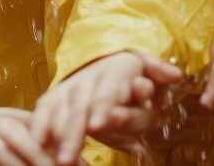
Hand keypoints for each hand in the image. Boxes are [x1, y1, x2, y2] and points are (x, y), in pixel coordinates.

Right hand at [31, 50, 183, 165]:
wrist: (104, 58)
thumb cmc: (128, 69)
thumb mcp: (145, 65)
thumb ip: (157, 72)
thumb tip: (176, 75)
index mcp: (113, 70)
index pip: (108, 91)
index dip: (103, 107)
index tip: (97, 124)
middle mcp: (88, 78)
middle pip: (79, 107)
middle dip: (73, 132)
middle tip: (69, 158)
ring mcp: (69, 87)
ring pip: (59, 111)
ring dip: (56, 136)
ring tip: (57, 159)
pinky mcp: (54, 97)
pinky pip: (44, 110)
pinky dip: (39, 125)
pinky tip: (37, 142)